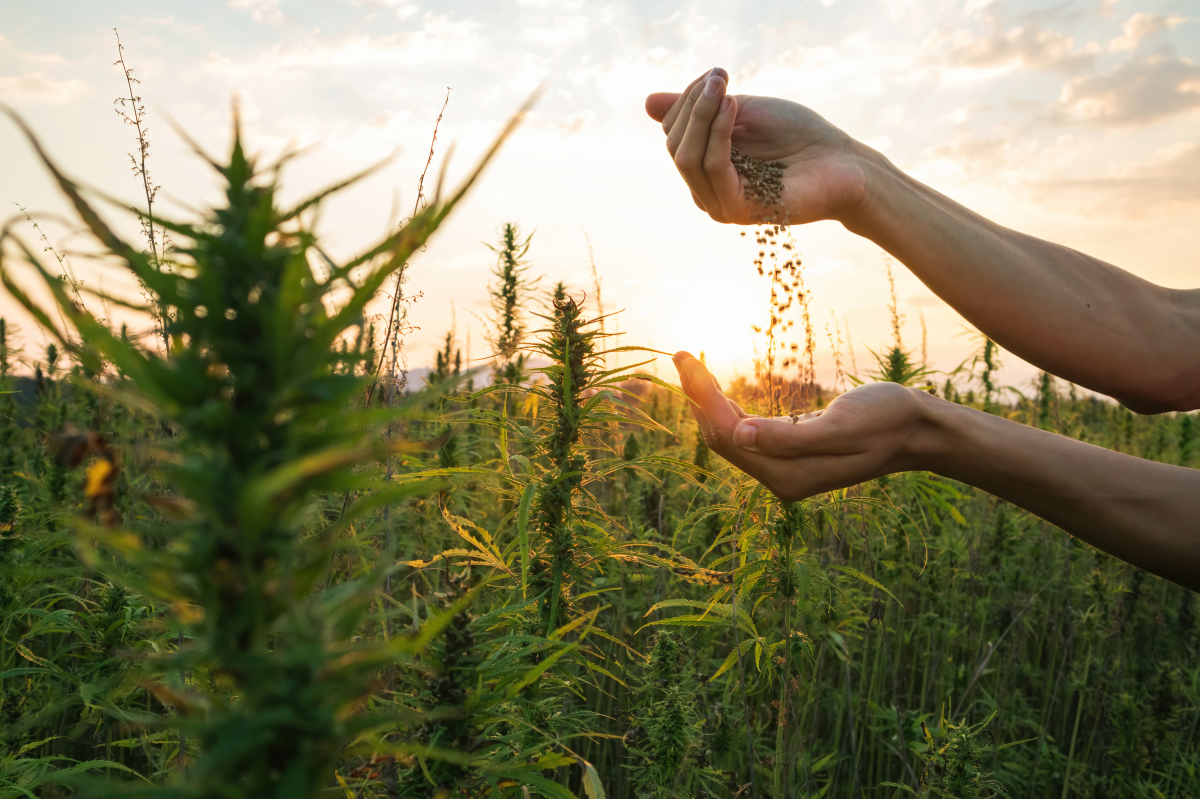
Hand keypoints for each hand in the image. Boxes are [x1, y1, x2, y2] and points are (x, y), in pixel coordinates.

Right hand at [646, 69, 869, 225]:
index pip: (673, 132)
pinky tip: (733, 108)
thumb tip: (647, 102)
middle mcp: (706, 190)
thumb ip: (700, 109)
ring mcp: (719, 203)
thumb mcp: (742, 111)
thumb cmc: (798, 137)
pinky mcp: (736, 210)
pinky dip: (718, 133)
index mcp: (705, 167)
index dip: (688, 98)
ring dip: (702, 115)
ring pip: (687, 156)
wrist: (843, 163)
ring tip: (725, 88)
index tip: (717, 73)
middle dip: (693, 104)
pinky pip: (713, 167)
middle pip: (675, 144)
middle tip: (721, 76)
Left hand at [673, 351, 933, 499]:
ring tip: (690, 364)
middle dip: (698, 397)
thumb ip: (791, 437)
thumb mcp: (843, 425)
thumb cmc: (888, 420)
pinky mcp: (791, 457)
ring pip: (731, 436)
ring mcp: (785, 470)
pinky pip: (748, 435)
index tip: (685, 359)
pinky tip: (717, 390)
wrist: (919, 431)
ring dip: (708, 403)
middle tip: (680, 355)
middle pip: (722, 438)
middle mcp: (782, 479)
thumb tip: (741, 434)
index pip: (728, 435)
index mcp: (790, 474)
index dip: (702, 398)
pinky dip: (728, 410)